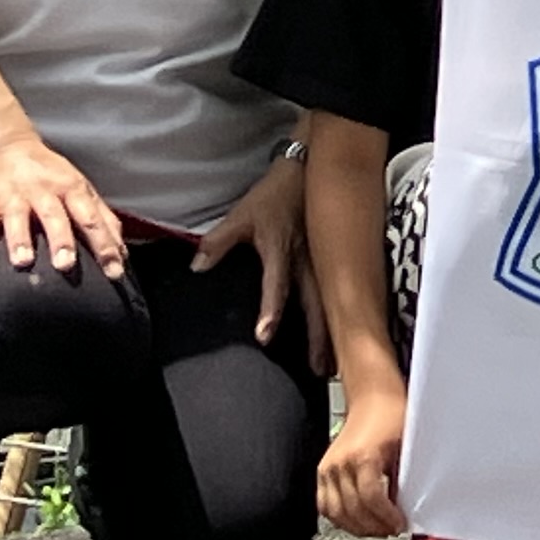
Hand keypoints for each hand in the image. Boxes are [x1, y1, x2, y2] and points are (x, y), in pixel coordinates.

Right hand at [0, 132, 122, 278]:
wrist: (9, 149)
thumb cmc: (52, 176)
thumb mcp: (81, 189)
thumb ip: (102, 218)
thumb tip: (122, 252)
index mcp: (71, 189)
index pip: (91, 218)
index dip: (104, 245)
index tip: (114, 271)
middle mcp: (43, 191)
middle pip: (54, 216)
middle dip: (61, 241)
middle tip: (66, 266)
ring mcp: (13, 197)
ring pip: (17, 219)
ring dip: (19, 241)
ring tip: (23, 262)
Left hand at [191, 155, 324, 364]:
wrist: (312, 168)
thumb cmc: (274, 195)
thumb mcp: (241, 215)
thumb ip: (218, 242)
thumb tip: (196, 267)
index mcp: (281, 252)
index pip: (275, 286)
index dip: (270, 311)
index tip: (265, 337)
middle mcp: (307, 261)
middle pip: (315, 305)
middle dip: (318, 337)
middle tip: (320, 370)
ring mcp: (324, 262)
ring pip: (332, 304)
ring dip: (333, 334)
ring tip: (333, 364)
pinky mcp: (334, 260)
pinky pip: (339, 293)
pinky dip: (341, 317)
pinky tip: (343, 336)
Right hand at [317, 379, 408, 539]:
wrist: (372, 399)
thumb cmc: (392, 417)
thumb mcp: (407, 446)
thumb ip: (406, 477)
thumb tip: (410, 506)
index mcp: (363, 455)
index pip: (370, 497)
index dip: (386, 516)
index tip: (400, 524)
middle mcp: (340, 463)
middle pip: (352, 509)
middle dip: (374, 526)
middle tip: (391, 530)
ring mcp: (328, 468)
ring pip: (335, 512)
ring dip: (357, 527)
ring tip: (377, 529)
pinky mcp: (322, 472)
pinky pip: (324, 505)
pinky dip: (339, 518)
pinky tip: (358, 521)